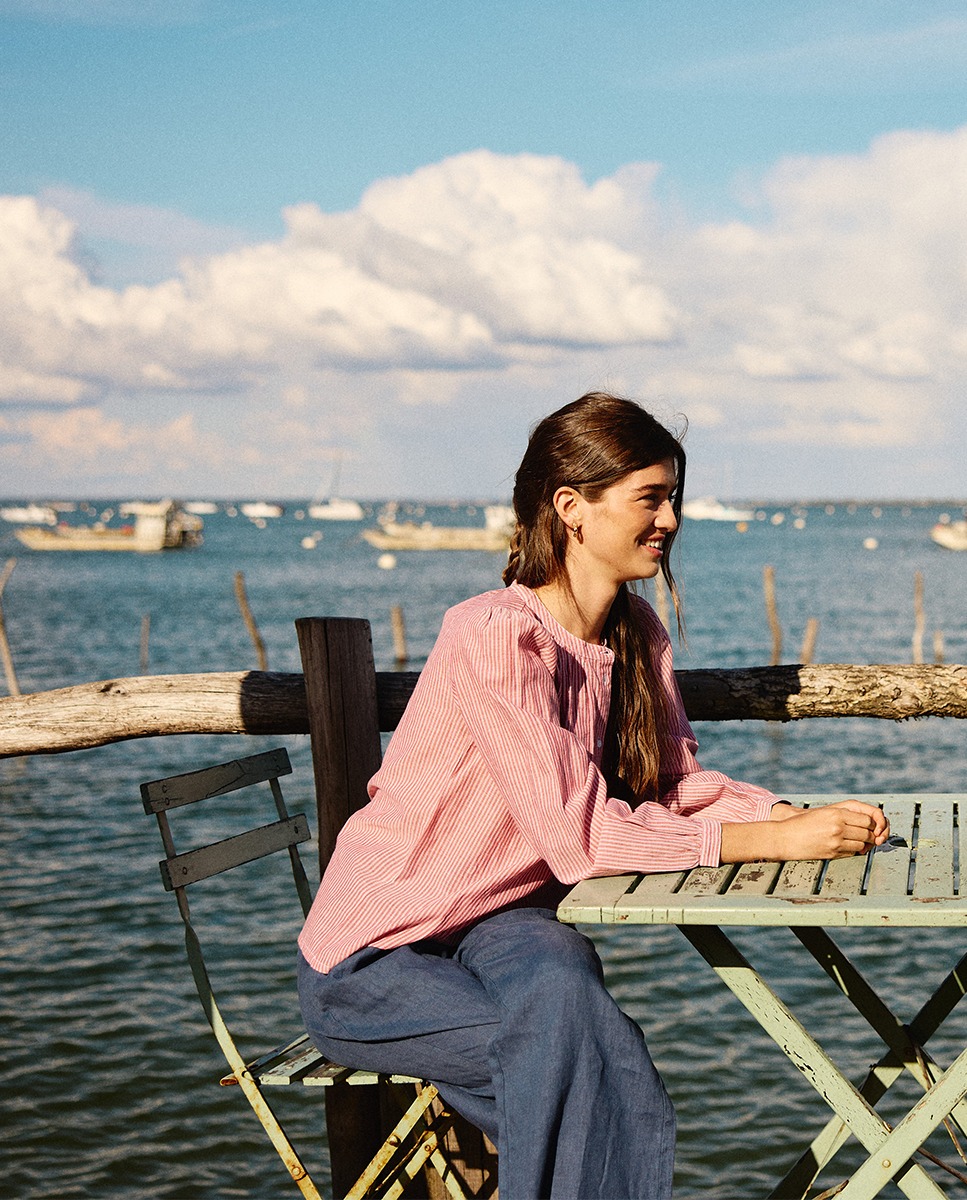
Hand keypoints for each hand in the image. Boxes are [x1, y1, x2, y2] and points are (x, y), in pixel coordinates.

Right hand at [771, 800, 889, 859]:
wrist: (784, 837)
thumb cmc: (802, 824)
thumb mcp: (823, 813)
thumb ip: (843, 815)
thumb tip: (864, 822)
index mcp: (837, 814)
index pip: (867, 820)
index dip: (872, 824)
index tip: (870, 826)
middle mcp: (838, 827)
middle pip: (867, 833)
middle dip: (870, 835)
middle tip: (867, 835)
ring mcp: (836, 842)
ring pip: (862, 844)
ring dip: (862, 844)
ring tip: (857, 841)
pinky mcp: (832, 854)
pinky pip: (852, 853)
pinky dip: (853, 851)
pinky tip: (846, 847)